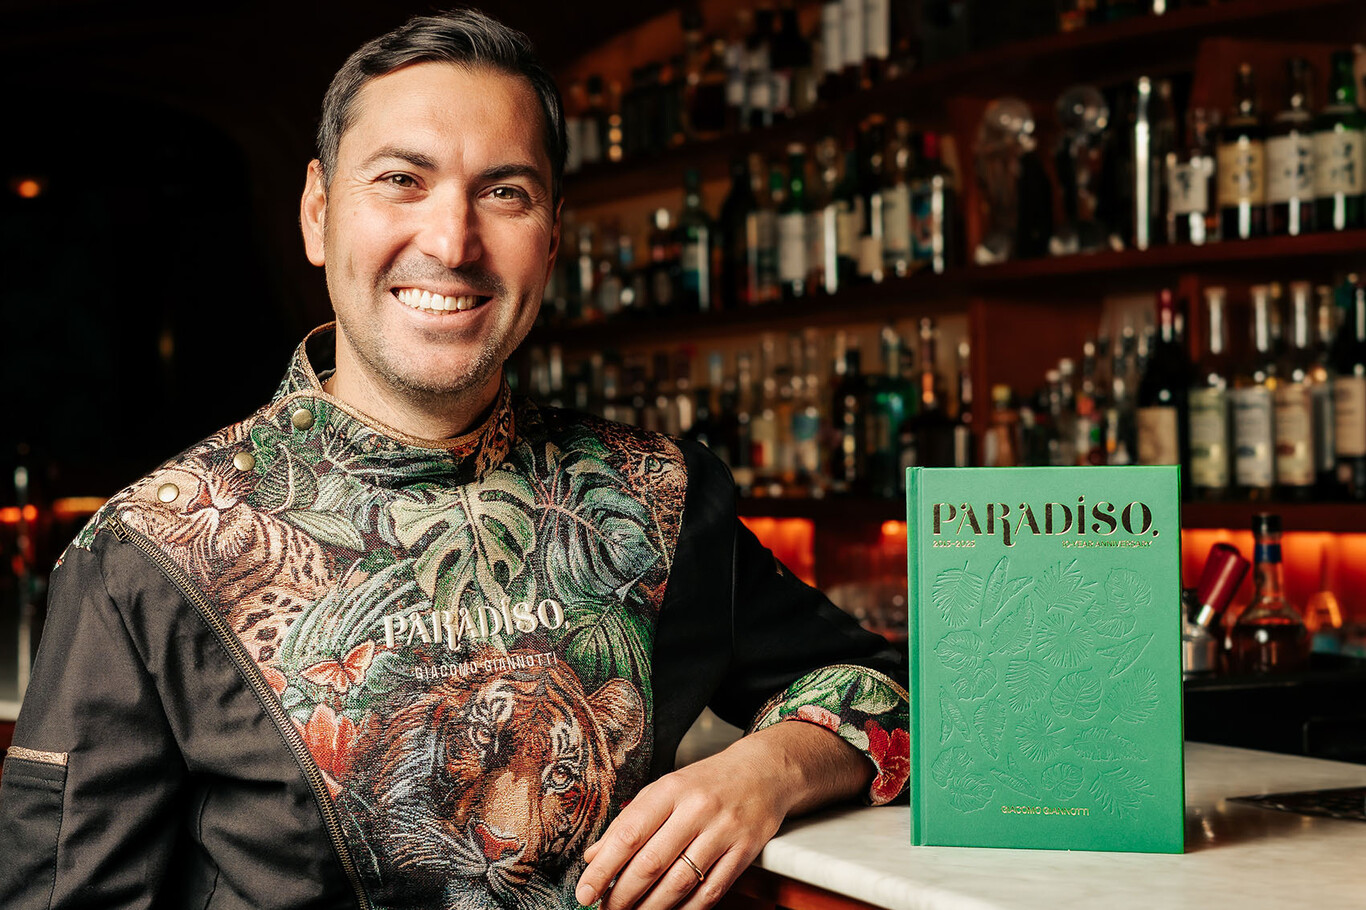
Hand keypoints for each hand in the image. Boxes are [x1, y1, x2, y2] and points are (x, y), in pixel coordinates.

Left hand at [574, 720, 871, 909]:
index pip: (629, 833)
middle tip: (607, 909)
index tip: (586, 891)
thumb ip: (631, 820)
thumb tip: (595, 855)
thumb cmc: (708, 781)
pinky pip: (712, 891)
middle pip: (652, 862)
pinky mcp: (745, 850)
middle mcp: (697, 809)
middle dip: (623, 895)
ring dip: (651, 908)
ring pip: (680, 882)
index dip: (604, 868)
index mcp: (671, 789)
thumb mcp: (665, 789)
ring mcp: (724, 831)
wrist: (764, 771)